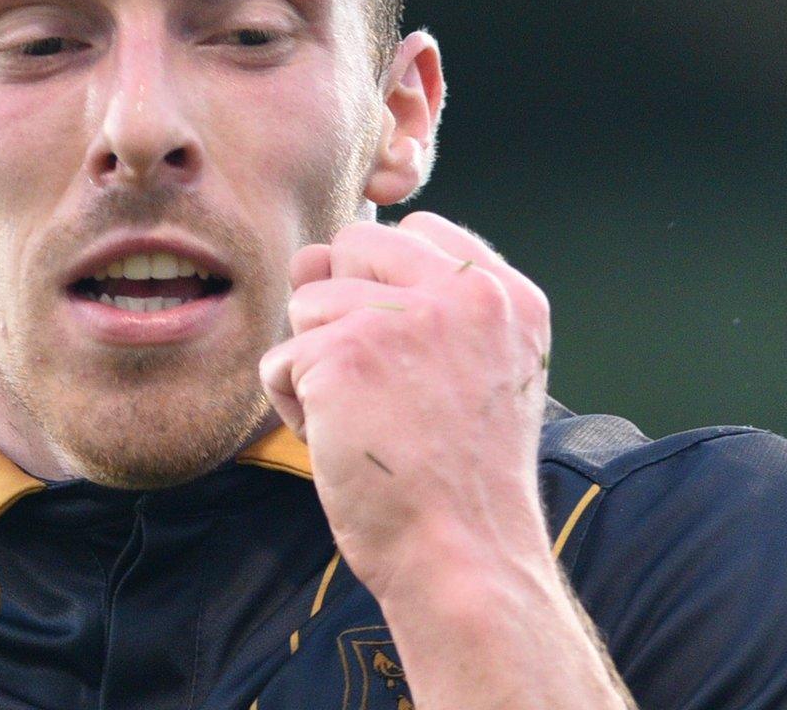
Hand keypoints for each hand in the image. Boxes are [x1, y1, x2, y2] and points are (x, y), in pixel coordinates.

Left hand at [258, 212, 551, 600]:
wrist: (462, 554)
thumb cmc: (457, 475)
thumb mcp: (469, 371)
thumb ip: (406, 298)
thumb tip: (310, 256)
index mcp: (507, 295)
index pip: (420, 232)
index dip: (390, 285)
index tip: (408, 354)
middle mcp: (464, 293)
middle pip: (355, 248)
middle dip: (345, 314)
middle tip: (382, 389)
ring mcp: (402, 318)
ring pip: (308, 304)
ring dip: (317, 366)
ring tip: (364, 422)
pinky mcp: (342, 355)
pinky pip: (279, 360)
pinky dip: (293, 408)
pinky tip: (339, 443)